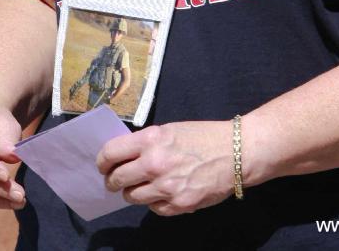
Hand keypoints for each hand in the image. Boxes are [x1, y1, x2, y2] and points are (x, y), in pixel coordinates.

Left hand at [96, 120, 233, 215]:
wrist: (236, 153)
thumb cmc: (202, 136)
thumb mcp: (170, 130)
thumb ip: (146, 143)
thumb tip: (124, 157)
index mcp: (151, 140)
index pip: (111, 153)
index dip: (102, 161)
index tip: (103, 165)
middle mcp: (154, 163)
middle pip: (117, 179)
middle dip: (113, 180)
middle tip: (115, 180)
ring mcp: (166, 187)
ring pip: (132, 197)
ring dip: (133, 192)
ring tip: (141, 185)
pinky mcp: (178, 205)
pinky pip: (153, 208)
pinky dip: (154, 201)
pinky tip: (163, 192)